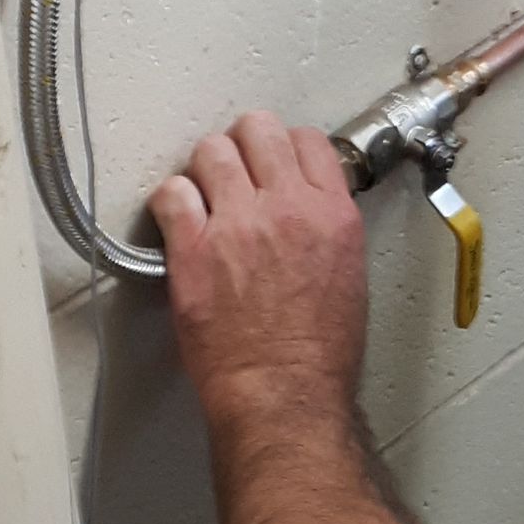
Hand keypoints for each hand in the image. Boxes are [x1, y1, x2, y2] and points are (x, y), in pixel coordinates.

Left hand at [148, 112, 367, 425]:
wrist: (285, 394)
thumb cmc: (318, 356)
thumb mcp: (350, 278)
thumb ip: (327, 231)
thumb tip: (306, 214)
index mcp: (333, 215)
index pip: (309, 141)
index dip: (286, 147)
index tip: (275, 161)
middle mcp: (287, 208)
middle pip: (257, 129)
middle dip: (244, 144)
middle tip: (235, 169)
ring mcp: (238, 225)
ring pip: (211, 150)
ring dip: (206, 169)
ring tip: (206, 195)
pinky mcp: (194, 249)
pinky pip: (172, 193)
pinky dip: (172, 201)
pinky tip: (180, 220)